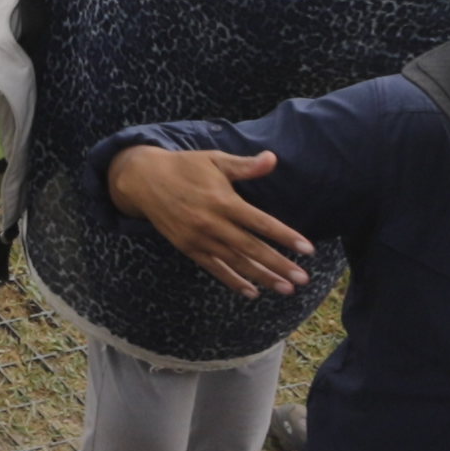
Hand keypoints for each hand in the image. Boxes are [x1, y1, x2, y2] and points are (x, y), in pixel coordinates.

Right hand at [106, 142, 314, 295]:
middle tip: (302, 279)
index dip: (285, 236)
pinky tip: (252, 292)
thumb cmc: (184, 167)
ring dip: (262, 277)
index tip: (307, 249)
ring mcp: (199, 238)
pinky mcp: (188, 247)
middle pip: (251, 248)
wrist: (142, 180)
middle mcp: (212, 223)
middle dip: (279, 265)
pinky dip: (233, 281)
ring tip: (286, 289)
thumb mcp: (214, 160)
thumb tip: (272, 158)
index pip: (260, 223)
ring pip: (236, 263)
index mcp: (222, 200)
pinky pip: (214, 268)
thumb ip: (245, 166)